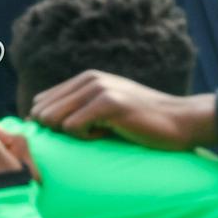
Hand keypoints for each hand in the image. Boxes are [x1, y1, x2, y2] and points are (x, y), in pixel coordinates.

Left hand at [28, 71, 216, 149]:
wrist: (181, 121)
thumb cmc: (143, 123)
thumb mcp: (106, 109)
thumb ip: (77, 108)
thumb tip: (36, 120)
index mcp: (85, 79)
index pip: (41, 102)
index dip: (49, 125)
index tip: (77, 134)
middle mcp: (89, 79)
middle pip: (43, 112)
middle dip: (58, 132)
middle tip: (89, 136)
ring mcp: (99, 88)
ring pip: (54, 120)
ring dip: (73, 135)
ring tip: (101, 133)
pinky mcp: (108, 103)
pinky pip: (73, 127)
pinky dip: (86, 138)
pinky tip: (109, 134)